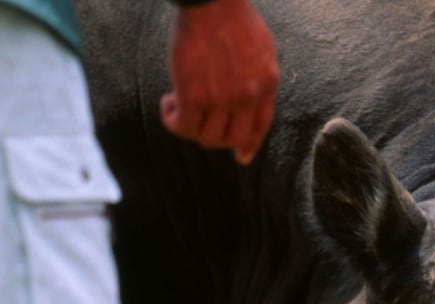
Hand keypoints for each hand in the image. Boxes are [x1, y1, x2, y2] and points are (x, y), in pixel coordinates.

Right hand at [160, 0, 278, 164]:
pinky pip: (183, 126)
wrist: (212, 1)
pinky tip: (167, 104)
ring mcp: (223, 99)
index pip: (260, 128)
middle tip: (199, 122)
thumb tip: (252, 95)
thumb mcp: (262, 48)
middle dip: (216, 139)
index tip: (241, 157)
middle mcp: (248, 97)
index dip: (249, 145)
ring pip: (207, 138)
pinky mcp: (194, 95)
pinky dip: (173, 121)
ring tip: (178, 106)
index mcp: (267, 85)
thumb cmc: (233, 16)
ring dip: (190, 128)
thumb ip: (258, 76)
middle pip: (233, 139)